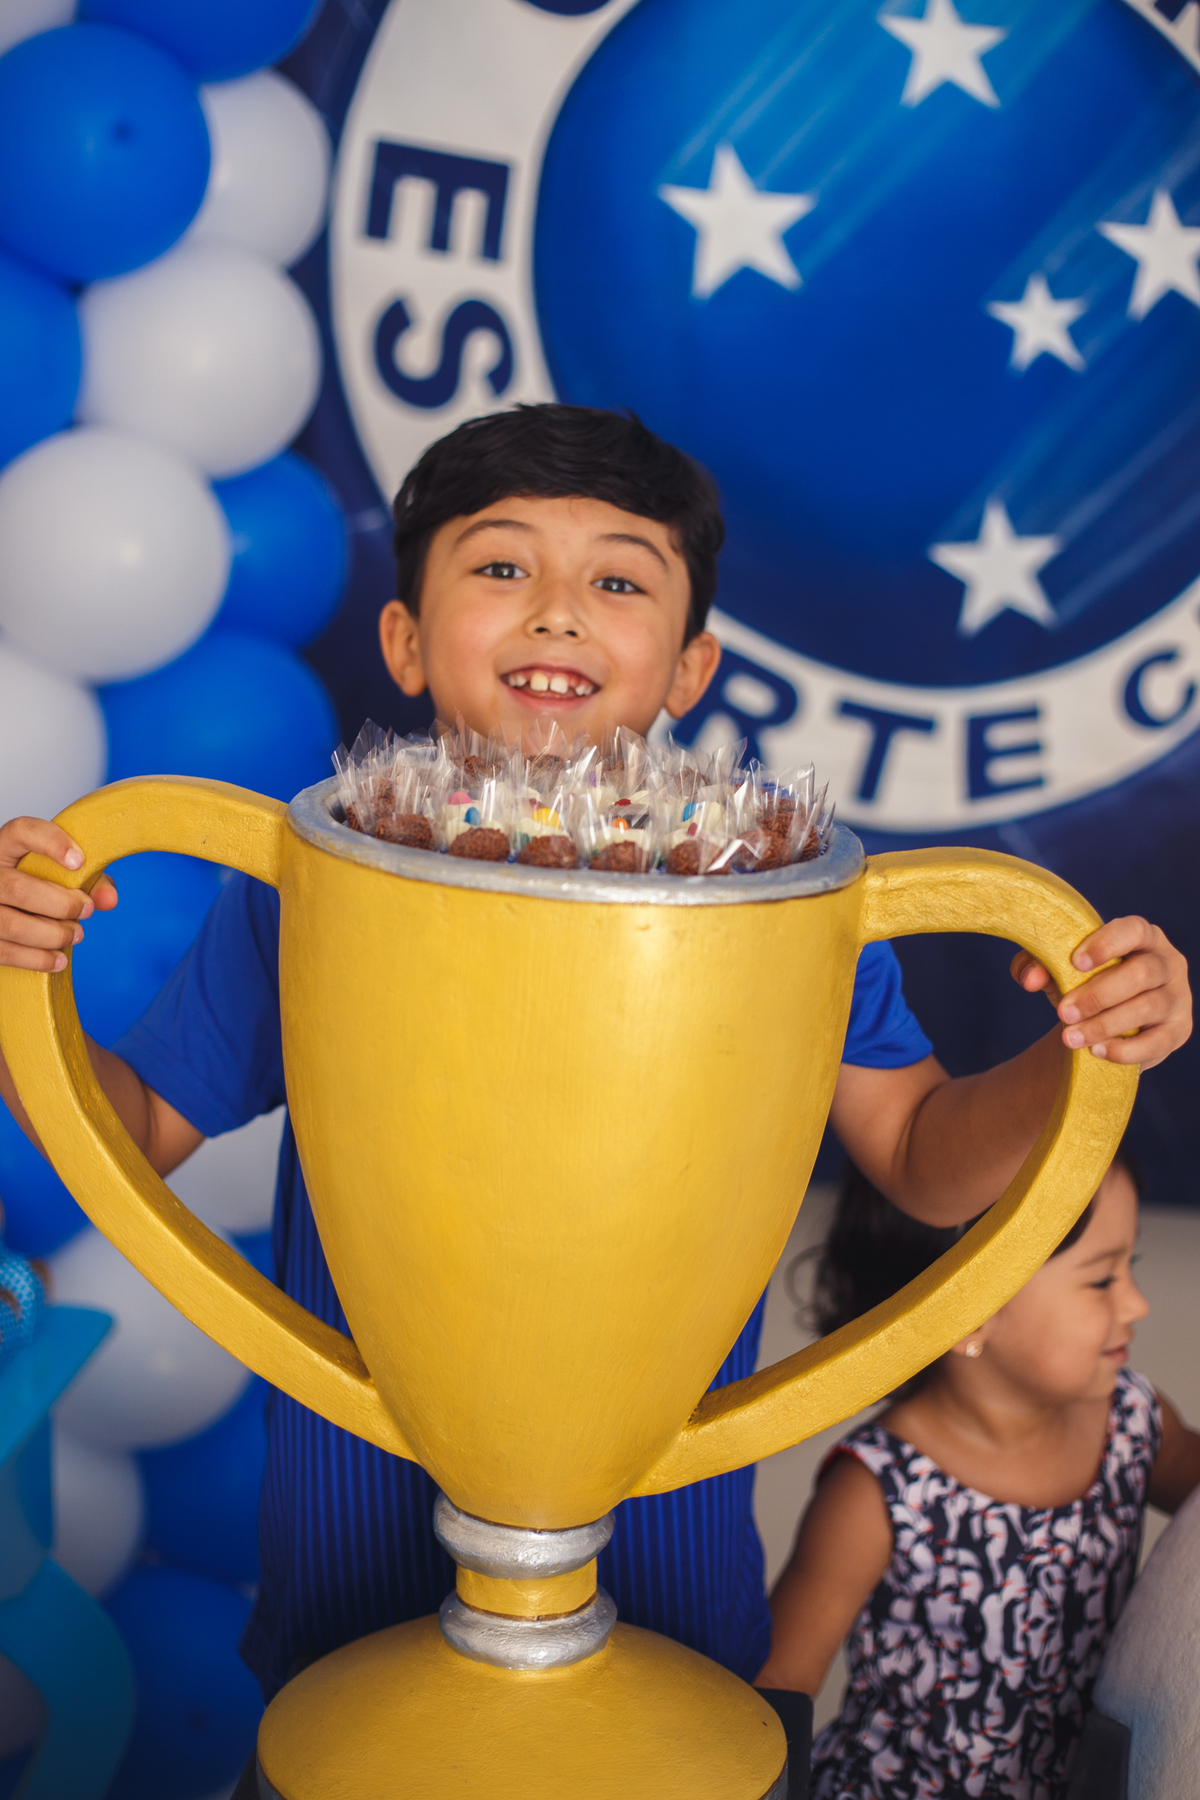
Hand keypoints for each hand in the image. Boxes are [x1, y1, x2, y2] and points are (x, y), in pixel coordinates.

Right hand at [0, 817, 117, 973]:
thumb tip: (109, 899)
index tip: (80, 861)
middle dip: (62, 905)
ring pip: (13, 925)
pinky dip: (37, 959)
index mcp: (4, 846)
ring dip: (53, 935)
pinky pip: (5, 952)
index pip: (22, 831)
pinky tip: (58, 959)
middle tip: (86, 910)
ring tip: (76, 935)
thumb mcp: (61, 874)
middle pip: (19, 889)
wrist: (5, 905)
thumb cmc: (37, 885)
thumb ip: (90, 880)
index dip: (52, 843)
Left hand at [1011, 916, 1191, 1068]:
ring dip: (1104, 1025)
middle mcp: (1167, 962)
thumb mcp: (1058, 969)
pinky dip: (1125, 1049)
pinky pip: (1157, 1042)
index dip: (1106, 944)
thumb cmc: (1083, 983)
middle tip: (1062, 1013)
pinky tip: (1096, 1051)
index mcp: (1142, 936)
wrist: (1103, 1023)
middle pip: (1141, 973)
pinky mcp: (1178, 1031)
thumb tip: (1030, 978)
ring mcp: (1177, 997)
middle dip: (1097, 995)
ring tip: (1070, 1037)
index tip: (1075, 963)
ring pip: (1147, 1007)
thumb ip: (1037, 964)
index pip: (1133, 930)